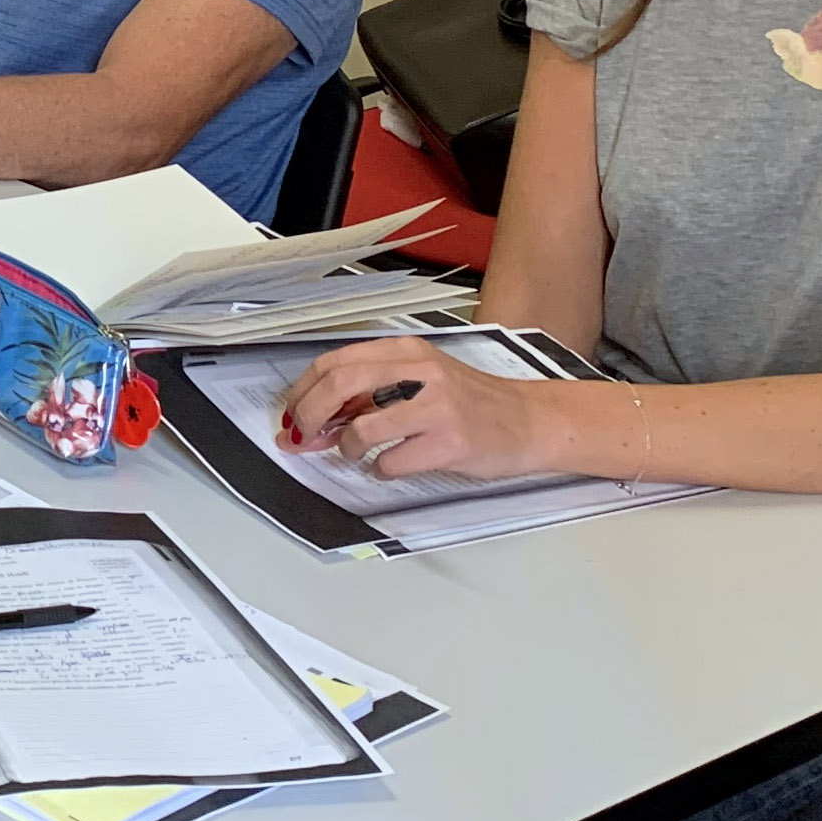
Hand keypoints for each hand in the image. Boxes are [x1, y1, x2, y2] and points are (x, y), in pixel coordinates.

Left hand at [272, 334, 572, 482]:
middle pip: (339, 385)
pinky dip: (382, 469)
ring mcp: (437, 407)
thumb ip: (373, 390)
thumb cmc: (472, 402)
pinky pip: (394, 461)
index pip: (334, 362)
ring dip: (346, 447)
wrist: (530, 421)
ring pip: (363, 428)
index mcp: (407, 351)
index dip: (303, 390)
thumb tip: (318, 417)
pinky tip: (391, 466)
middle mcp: (420, 372)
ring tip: (355, 453)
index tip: (291, 413)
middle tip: (303, 437)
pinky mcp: (451, 442)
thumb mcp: (422, 378)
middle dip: (309, 416)